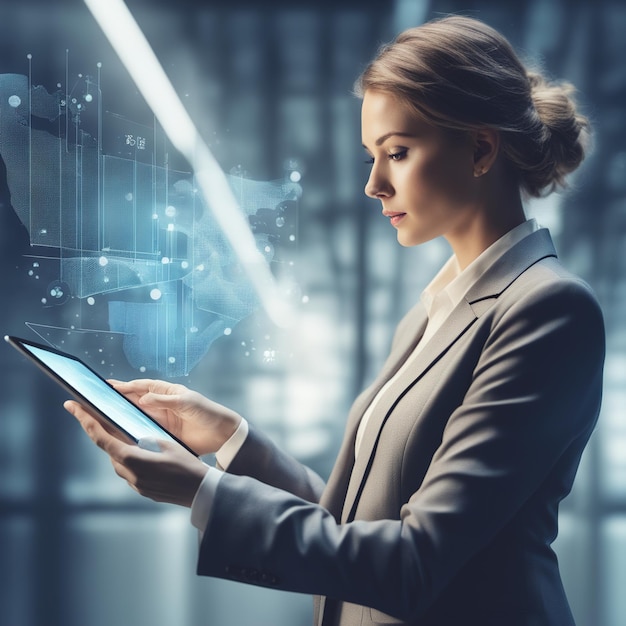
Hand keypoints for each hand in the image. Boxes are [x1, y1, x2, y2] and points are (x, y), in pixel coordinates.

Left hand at [64, 400, 208, 506]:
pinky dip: (129, 458)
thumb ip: (145, 439)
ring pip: (118, 460)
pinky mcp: (142, 490)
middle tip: (99, 416)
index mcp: (133, 460)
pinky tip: (140, 451)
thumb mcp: (167, 444)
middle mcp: (130, 474)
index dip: (85, 421)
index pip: (101, 438)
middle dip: (104, 432)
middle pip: (109, 449)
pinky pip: (129, 470)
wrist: (201, 492)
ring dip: (119, 446)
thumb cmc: (188, 466)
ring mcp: (135, 485)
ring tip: (126, 433)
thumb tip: (132, 435)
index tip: (73, 407)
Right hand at [107, 378, 242, 455]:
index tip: (109, 386)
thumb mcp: (187, 403)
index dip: (126, 386)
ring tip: (102, 415)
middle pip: (134, 400)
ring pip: (136, 415)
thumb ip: (165, 401)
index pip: (142, 387)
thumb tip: (143, 398)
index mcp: (167, 392)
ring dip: (121, 415)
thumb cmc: (207, 412)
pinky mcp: (162, 433)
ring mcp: (160, 419)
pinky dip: (131, 431)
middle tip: (97, 399)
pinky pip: (143, 430)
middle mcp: (161, 404)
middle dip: (117, 399)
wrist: (221, 434)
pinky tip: (119, 433)